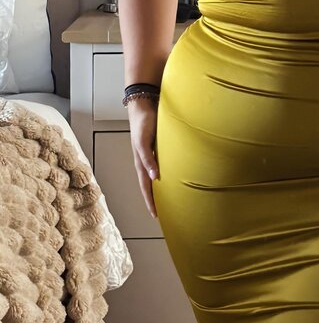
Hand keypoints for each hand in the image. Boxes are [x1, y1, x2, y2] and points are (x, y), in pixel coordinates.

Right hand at [128, 99, 159, 217]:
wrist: (144, 106)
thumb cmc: (143, 123)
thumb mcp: (143, 142)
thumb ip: (148, 158)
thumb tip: (153, 177)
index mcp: (141, 162)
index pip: (145, 187)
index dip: (150, 201)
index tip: (155, 215)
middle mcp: (146, 162)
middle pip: (150, 186)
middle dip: (155, 200)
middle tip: (163, 214)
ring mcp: (151, 156)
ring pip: (155, 178)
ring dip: (160, 190)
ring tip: (169, 201)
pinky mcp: (158, 149)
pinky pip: (161, 167)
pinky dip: (165, 176)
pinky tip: (172, 179)